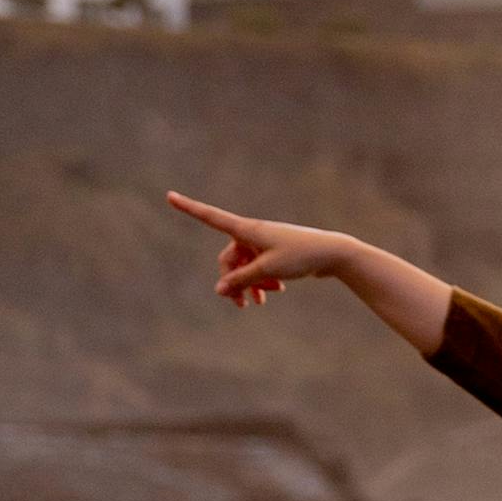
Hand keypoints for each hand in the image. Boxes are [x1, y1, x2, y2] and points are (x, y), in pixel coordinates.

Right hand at [165, 190, 352, 307]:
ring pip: (244, 266)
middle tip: (239, 304)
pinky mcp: (275, 251)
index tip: (169, 195)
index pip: (211, 217)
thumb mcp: (267, 270)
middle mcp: (252, 233)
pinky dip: (261, 281)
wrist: (331, 253)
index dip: (189, 208)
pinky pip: (258, 267)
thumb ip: (241, 280)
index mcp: (247, 230)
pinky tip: (272, 295)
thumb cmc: (300, 256)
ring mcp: (264, 242)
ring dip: (248, 284)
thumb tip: (219, 289)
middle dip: (232, 281)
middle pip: (228, 258)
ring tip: (258, 303)